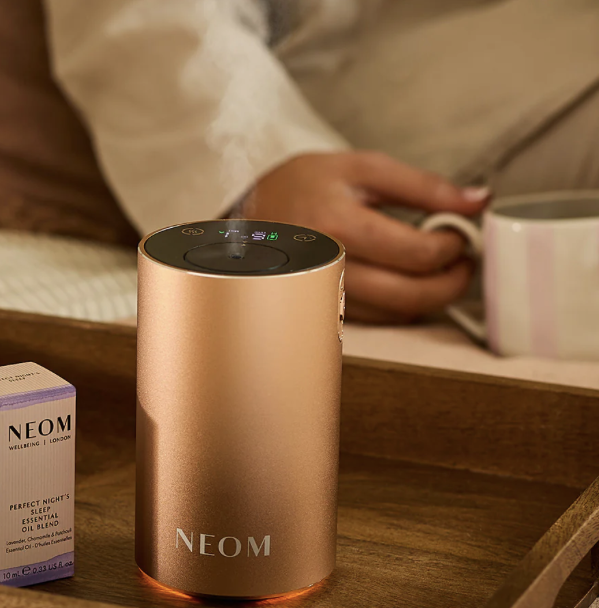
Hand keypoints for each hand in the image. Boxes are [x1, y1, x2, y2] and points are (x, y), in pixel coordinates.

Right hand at [240, 151, 489, 322]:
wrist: (248, 212)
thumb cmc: (301, 186)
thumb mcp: (360, 168)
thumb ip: (423, 185)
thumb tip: (477, 200)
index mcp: (338, 225)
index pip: (417, 254)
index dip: (454, 246)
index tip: (460, 234)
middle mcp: (328, 268)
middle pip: (411, 296)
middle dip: (452, 282)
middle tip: (463, 260)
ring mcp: (324, 295)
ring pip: (397, 315)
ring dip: (430, 296)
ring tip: (436, 268)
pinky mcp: (323, 310)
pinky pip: (377, 321)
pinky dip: (402, 305)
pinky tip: (405, 281)